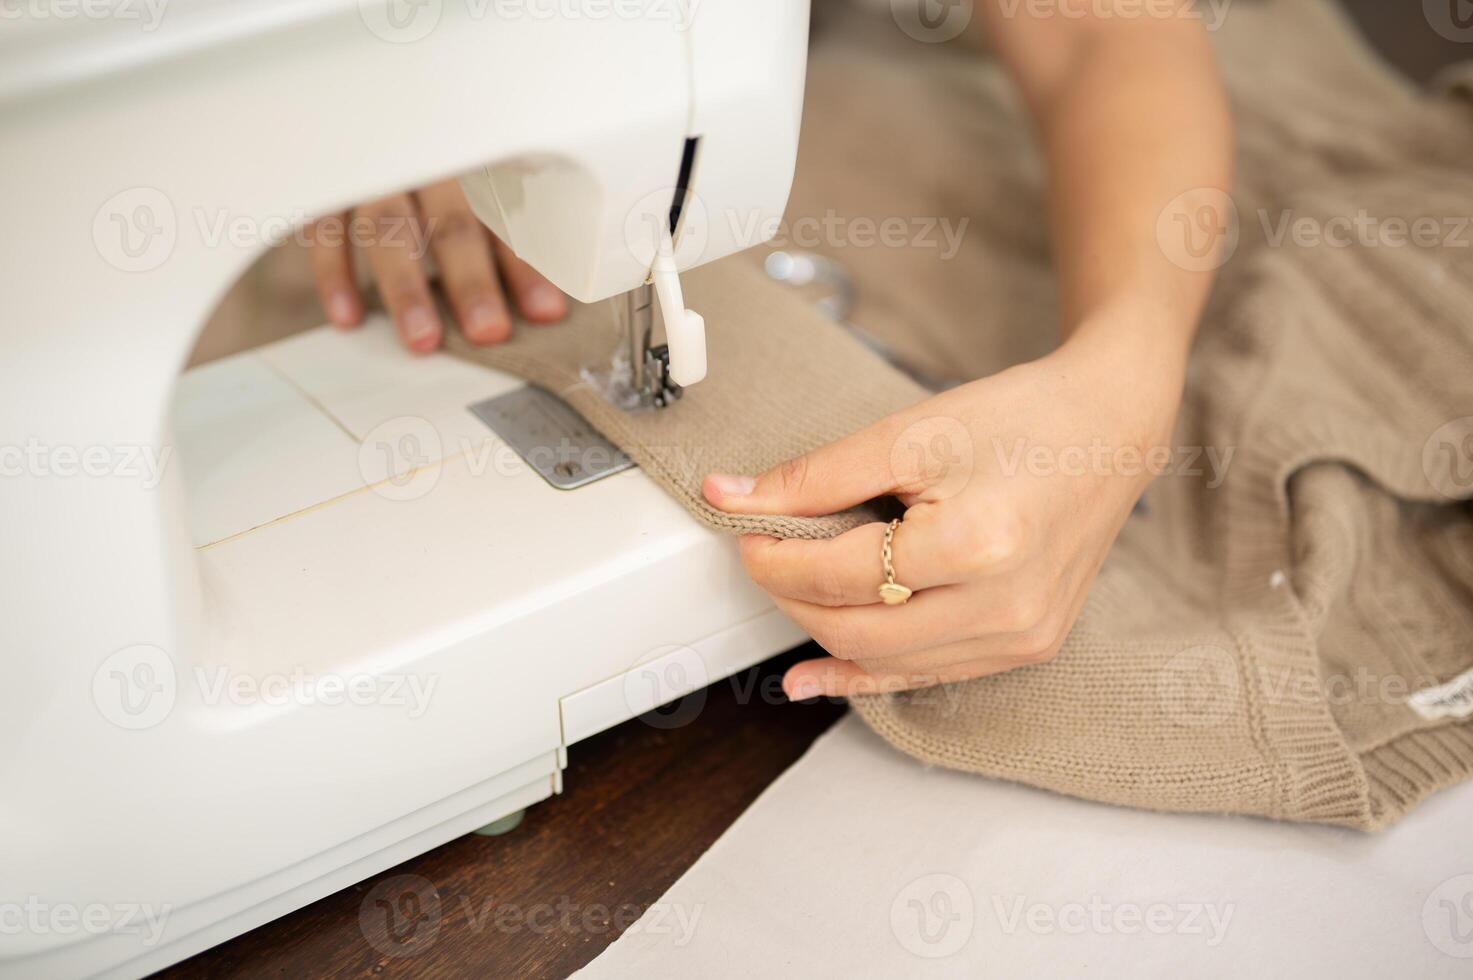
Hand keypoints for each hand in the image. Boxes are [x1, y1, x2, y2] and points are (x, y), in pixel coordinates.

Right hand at [305, 179, 566, 352]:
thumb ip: (507, 218)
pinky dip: (334, 271)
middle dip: (471, 281)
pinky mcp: (324, 179)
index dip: (526, 265)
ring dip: (406, 287)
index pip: (507, 215)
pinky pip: (324, 226)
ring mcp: (371, 168)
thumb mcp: (481, 168)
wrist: (346, 85)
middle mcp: (424, 160)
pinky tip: (350, 318)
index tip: (547, 312)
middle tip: (488, 332)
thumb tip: (546, 296)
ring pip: (388, 227)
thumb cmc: (437, 158)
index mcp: (472, 158)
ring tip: (422, 340)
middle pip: (451, 222)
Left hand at [703, 330, 1184, 699]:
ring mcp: (1020, 638)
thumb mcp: (909, 433)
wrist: (1107, 431)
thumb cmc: (1019, 421)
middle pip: (856, 629)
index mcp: (976, 546)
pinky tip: (812, 676)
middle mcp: (1004, 608)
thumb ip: (816, 475)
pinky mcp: (1026, 648)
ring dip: (823, 631)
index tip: (748, 532)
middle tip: (762, 556)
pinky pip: (927, 675)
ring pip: (886, 660)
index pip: (841, 574)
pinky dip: (865, 673)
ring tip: (784, 595)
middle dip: (791, 595)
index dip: (777, 557)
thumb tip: (730, 496)